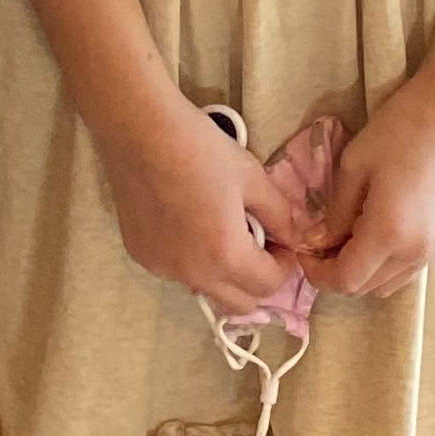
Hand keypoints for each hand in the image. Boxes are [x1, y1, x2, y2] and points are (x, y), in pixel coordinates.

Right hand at [102, 91, 297, 313]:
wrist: (141, 130)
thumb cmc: (202, 149)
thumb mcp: (253, 177)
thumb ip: (280, 215)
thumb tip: (294, 237)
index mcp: (226, 256)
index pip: (269, 286)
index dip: (284, 265)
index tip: (280, 240)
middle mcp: (193, 274)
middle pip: (239, 305)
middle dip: (256, 280)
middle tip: (257, 242)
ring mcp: (162, 269)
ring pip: (205, 289)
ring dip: (222, 272)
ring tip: (216, 227)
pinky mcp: (140, 255)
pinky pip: (176, 271)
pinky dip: (190, 258)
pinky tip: (184, 219)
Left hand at [305, 79, 434, 300]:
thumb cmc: (398, 131)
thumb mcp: (354, 167)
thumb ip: (334, 214)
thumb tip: (316, 243)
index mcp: (388, 233)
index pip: (346, 280)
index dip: (318, 274)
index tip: (302, 251)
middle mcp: (413, 252)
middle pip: (365, 288)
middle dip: (335, 272)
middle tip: (317, 242)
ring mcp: (432, 249)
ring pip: (385, 284)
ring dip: (360, 271)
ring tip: (344, 236)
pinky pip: (404, 271)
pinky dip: (382, 266)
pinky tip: (371, 234)